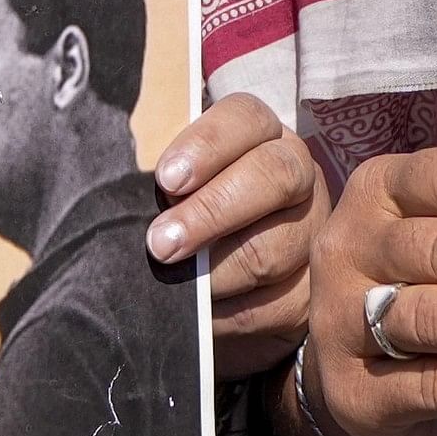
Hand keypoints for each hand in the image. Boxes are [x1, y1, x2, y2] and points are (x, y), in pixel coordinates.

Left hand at [148, 96, 324, 376]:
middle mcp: (298, 176)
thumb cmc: (182, 214)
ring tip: (173, 285)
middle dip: (212, 211)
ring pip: (270, 250)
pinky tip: (197, 317)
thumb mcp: (171, 184)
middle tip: (160, 243)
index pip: (246, 118)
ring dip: (213, 273)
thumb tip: (125, 188)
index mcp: (261, 135)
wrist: (215, 282)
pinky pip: (270, 306)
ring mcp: (311, 233)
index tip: (166, 179)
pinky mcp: (309, 292)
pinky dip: (226, 314)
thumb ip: (161, 177)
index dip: (207, 145)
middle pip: (274, 178)